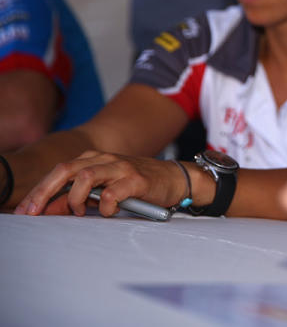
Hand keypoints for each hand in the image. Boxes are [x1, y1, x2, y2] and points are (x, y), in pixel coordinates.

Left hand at [14, 150, 183, 216]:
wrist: (175, 179)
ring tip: (80, 211)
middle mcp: (105, 159)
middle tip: (33, 212)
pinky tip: (110, 211)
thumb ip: (81, 196)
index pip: (59, 171)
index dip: (38, 191)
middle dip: (44, 192)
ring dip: (76, 198)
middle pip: (66, 170)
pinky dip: (106, 206)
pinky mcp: (137, 180)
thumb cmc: (138, 185)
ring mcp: (121, 167)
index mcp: (94, 159)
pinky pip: (112, 193)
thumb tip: (50, 210)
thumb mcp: (105, 188)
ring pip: (86, 176)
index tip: (25, 210)